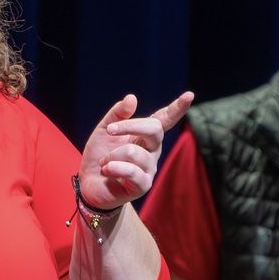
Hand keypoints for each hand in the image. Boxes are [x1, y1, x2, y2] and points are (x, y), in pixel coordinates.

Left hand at [76, 91, 193, 209]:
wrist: (89, 184)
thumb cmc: (100, 155)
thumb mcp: (104, 130)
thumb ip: (117, 114)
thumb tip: (132, 98)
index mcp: (145, 135)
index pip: (164, 119)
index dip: (177, 108)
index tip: (189, 95)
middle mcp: (152, 150)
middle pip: (154, 130)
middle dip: (130, 126)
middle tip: (110, 130)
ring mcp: (150, 168)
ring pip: (133, 152)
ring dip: (112, 155)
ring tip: (104, 163)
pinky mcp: (143, 184)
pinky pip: (131, 171)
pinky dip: (114, 168)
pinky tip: (106, 170)